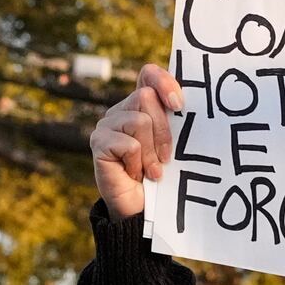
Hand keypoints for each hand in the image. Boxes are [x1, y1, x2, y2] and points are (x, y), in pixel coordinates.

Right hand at [89, 65, 183, 217]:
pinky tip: (136, 174)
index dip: (163, 81)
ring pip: (139, 121)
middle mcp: (121, 110)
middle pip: (146, 98)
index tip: (178, 104)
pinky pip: (129, 144)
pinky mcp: (98, 142)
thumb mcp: (176, 146)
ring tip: (152, 171)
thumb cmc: (165, 176)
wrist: (143, 210)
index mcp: (142, 106)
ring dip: (152, 153)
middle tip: (166, 159)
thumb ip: (177, 122)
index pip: (148, 75)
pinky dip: (139, 163)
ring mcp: (106, 125)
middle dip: (164, 132)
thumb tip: (186, 105)